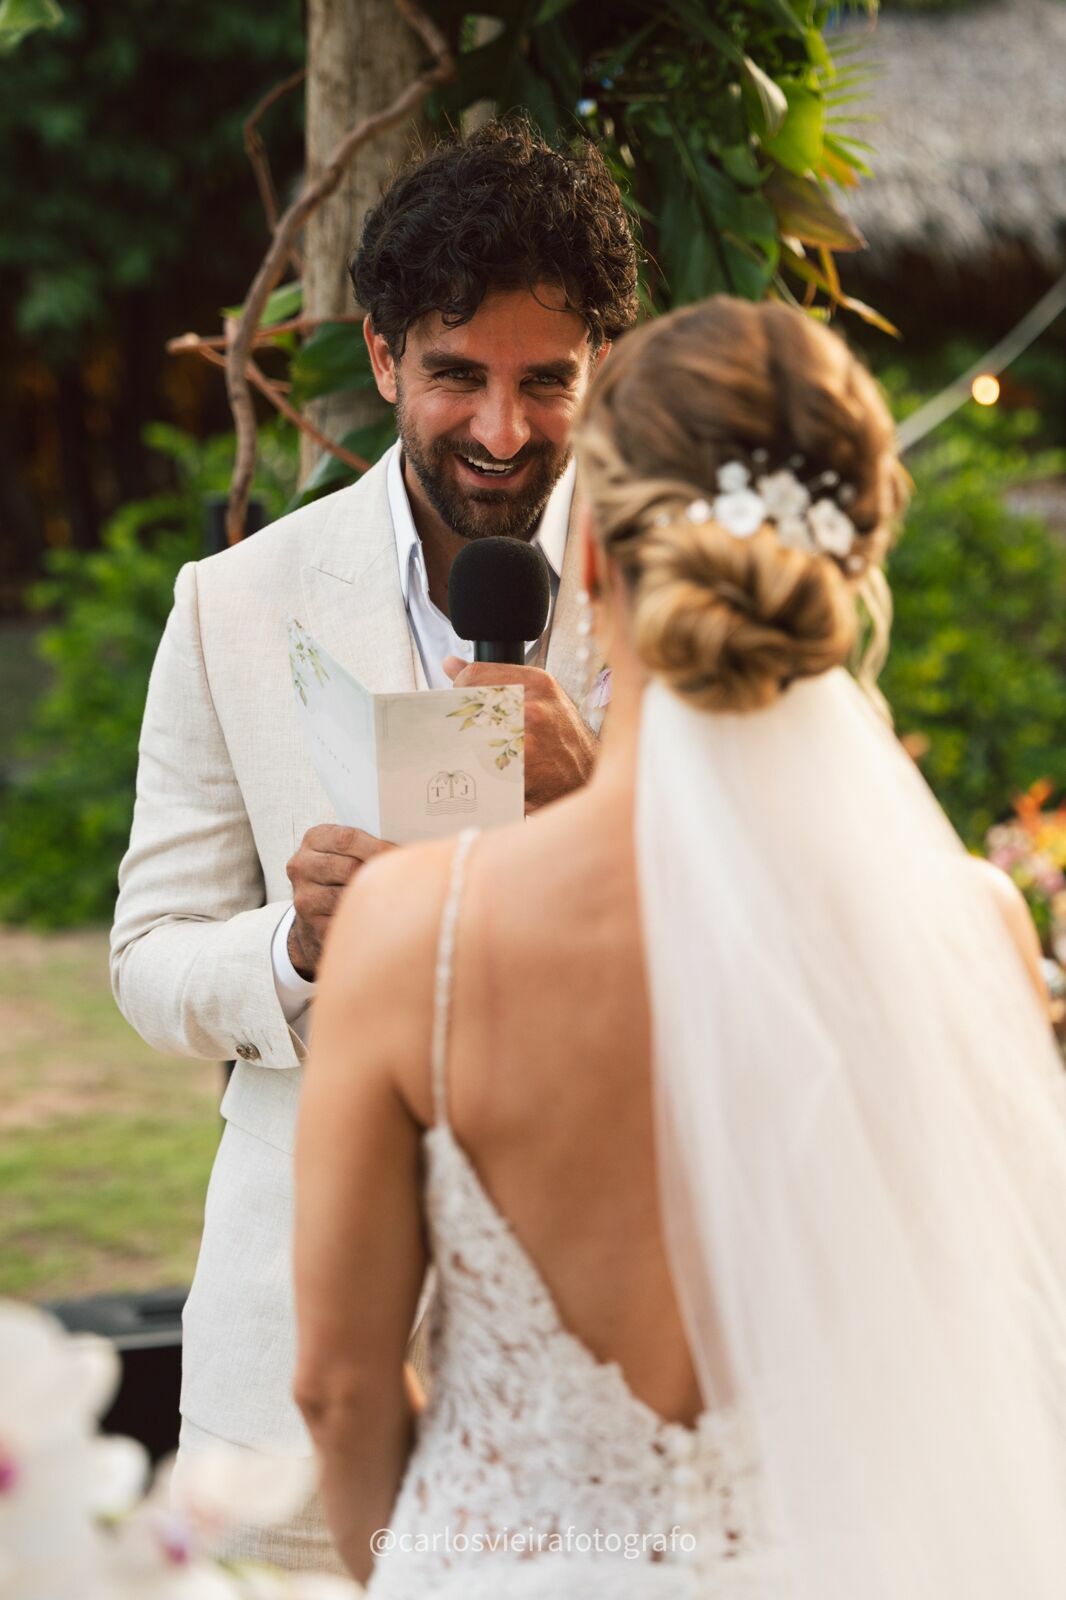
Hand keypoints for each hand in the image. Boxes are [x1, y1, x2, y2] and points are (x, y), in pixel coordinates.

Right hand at [285, 825, 394, 979]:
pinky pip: (347, 921)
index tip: (401, 854)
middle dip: (379, 873)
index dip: (378, 847)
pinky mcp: (312, 924)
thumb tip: (406, 848)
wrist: (316, 910)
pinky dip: (366, 918)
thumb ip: (368, 843)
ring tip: (392, 896)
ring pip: (348, 897)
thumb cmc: (343, 873)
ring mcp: (304, 897)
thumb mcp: (346, 850)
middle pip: (349, 868)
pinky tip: (378, 916)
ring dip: (374, 898)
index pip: (346, 839)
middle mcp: (302, 866)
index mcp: (314, 839)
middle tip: (404, 878)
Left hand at [443, 658, 596, 811]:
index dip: (460, 691)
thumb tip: (451, 663)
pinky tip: (496, 768)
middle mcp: (533, 706)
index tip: (462, 703)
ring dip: (469, 745)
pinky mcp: (522, 769)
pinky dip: (481, 768)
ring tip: (485, 752)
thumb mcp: (537, 694)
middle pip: (470, 707)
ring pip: (472, 736)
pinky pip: (484, 764)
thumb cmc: (562, 736)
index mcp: (537, 682)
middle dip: (463, 720)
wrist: (587, 774)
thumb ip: (494, 678)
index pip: (475, 675)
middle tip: (471, 731)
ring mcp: (528, 739)